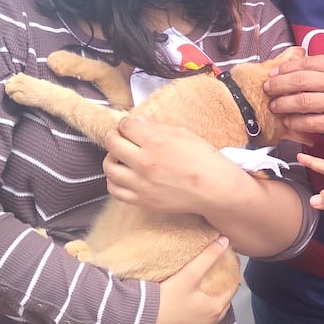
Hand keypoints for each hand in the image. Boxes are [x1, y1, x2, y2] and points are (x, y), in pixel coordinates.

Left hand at [103, 117, 238, 216]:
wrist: (214, 189)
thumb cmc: (204, 159)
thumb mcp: (184, 134)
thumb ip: (157, 127)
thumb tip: (137, 122)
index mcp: (156, 142)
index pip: (125, 126)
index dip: (125, 123)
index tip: (129, 125)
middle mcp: (144, 162)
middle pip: (112, 143)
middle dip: (113, 135)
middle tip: (118, 136)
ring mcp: (141, 184)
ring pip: (109, 168)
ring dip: (111, 158)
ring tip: (120, 157)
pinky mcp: (142, 200)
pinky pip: (115, 190)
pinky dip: (114, 181)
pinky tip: (122, 176)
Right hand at [146, 235, 237, 323]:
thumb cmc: (167, 298)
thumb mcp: (189, 275)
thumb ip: (208, 256)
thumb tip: (225, 239)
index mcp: (214, 309)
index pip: (231, 291)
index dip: (232, 278)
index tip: (230, 270)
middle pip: (220, 309)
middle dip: (219, 297)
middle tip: (215, 285)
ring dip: (205, 314)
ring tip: (198, 303)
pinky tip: (183, 322)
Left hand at [263, 54, 323, 141]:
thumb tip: (302, 65)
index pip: (305, 64)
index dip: (285, 69)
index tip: (274, 73)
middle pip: (298, 81)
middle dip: (277, 85)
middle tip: (267, 88)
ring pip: (300, 102)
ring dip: (282, 104)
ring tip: (274, 105)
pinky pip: (310, 122)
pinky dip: (295, 122)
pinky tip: (288, 121)